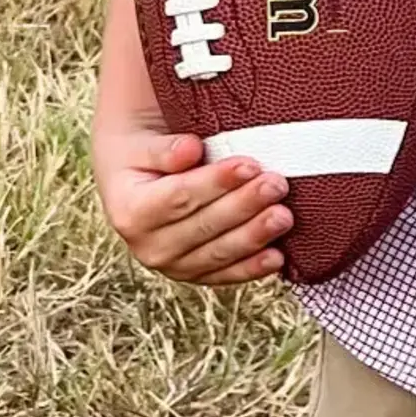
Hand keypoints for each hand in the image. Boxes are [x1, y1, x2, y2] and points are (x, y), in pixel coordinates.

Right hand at [93, 120, 293, 286]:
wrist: (135, 179)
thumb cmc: (143, 153)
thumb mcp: (141, 142)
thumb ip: (164, 148)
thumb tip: (189, 149)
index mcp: (131, 211)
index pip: (179, 197)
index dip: (216, 182)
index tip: (250, 164)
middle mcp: (148, 246)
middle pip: (204, 227)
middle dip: (244, 205)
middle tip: (277, 184)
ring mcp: (172, 264)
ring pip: (218, 254)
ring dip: (254, 236)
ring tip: (284, 216)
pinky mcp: (194, 273)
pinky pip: (225, 274)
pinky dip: (252, 268)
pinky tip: (277, 258)